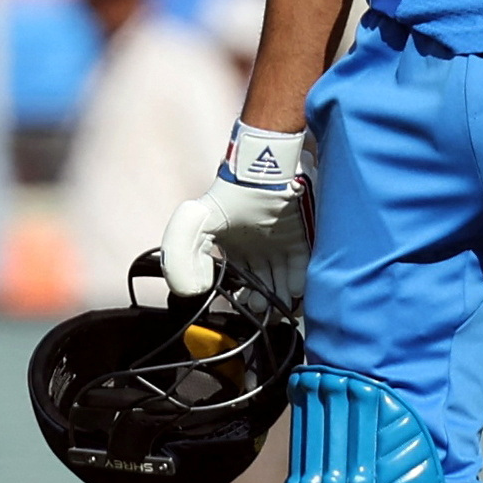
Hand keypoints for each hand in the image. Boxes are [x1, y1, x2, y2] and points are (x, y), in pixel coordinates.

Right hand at [159, 127, 310, 301]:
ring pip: (282, 278)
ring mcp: (279, 243)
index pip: (238, 280)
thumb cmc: (229, 196)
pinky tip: (293, 290)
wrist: (260, 173)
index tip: (239, 305)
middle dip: (262, 301)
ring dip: (280, 295)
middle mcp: (257, 248)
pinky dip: (299, 281)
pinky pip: (301, 265)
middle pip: (262, 283)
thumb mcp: (194, 222)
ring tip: (278, 306)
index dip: (240, 296)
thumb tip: (193, 289)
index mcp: (233, 248)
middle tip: (261, 309)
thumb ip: (181, 255)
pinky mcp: (300, 238)